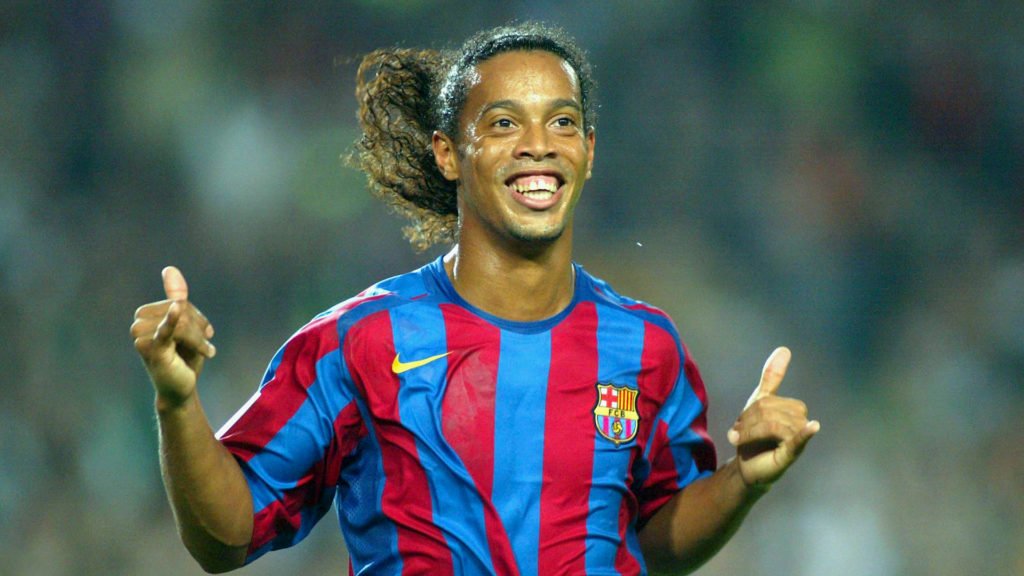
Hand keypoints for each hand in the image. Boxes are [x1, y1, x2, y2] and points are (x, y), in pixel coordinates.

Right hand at [131, 266, 216, 408]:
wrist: (181, 388)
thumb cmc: (181, 356)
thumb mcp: (184, 325)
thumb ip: (176, 297)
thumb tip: (169, 269)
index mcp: (143, 316)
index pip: (178, 302)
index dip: (196, 315)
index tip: (205, 332)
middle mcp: (137, 325)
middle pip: (181, 310)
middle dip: (199, 325)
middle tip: (208, 343)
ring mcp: (143, 338)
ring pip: (182, 322)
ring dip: (200, 337)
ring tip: (208, 351)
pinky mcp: (153, 351)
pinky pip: (165, 331)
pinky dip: (171, 320)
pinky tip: (177, 308)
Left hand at [728, 347, 818, 487]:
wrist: (747, 466)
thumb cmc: (757, 434)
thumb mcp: (761, 402)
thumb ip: (773, 377)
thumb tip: (784, 349)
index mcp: (793, 409)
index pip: (768, 401)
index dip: (749, 411)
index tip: (740, 423)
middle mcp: (798, 423)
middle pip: (768, 411)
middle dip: (747, 422)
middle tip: (737, 434)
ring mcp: (796, 440)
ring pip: (772, 425)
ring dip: (749, 433)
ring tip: (739, 441)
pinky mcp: (792, 455)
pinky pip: (799, 440)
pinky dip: (805, 433)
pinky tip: (813, 427)